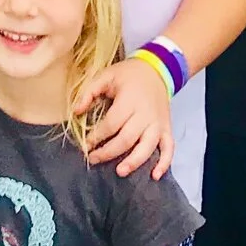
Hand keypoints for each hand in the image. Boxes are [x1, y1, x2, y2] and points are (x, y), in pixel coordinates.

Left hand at [76, 57, 172, 178]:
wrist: (156, 70)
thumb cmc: (128, 75)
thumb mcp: (106, 75)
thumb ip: (89, 92)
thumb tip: (76, 111)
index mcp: (129, 101)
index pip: (112, 124)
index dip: (97, 136)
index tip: (86, 144)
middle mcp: (145, 115)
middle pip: (127, 139)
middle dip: (109, 152)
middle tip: (94, 159)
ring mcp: (158, 124)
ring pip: (147, 147)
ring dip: (134, 162)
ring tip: (120, 171)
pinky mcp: (167, 129)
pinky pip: (169, 149)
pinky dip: (164, 163)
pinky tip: (154, 175)